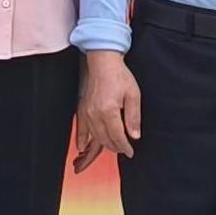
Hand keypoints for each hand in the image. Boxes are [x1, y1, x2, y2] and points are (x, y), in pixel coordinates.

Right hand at [72, 50, 140, 174]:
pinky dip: (82, 140)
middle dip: (115, 147)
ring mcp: (87, 113)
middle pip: (105, 139)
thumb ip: (134, 117)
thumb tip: (135, 136)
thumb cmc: (119, 76)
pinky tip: (82, 148)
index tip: (130, 152)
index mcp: (109, 111)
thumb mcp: (133, 95)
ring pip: (94, 137)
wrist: (103, 63)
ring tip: (113, 148)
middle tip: (124, 149)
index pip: (117, 136)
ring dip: (103, 145)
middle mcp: (95, 114)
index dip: (125, 146)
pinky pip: (81, 129)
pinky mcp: (82, 109)